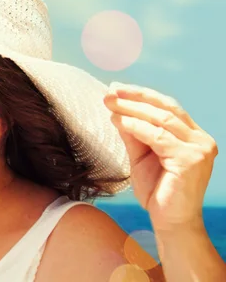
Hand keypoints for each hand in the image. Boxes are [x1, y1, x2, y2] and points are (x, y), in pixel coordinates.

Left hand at [103, 82, 217, 232]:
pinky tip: (118, 121)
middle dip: (134, 97)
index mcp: (192, 136)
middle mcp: (201, 140)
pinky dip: (135, 126)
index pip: (167, 107)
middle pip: (165, 109)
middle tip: (109, 91)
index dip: (142, 95)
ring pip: (161, 120)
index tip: (116, 87)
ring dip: (131, 109)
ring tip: (109, 104)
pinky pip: (158, 137)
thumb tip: (116, 109)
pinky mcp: (190, 160)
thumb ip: (133, 134)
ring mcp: (199, 150)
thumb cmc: (157, 191)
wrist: (169, 223)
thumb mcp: (141, 156)